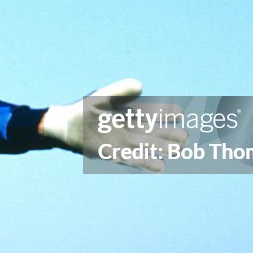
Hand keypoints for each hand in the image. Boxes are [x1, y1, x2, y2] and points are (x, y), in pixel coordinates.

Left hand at [40, 79, 187, 171]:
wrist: (67, 128)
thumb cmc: (84, 110)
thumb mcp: (100, 98)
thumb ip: (118, 91)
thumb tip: (140, 85)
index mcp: (128, 112)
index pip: (152, 112)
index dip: (166, 113)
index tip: (180, 114)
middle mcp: (130, 128)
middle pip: (154, 131)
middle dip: (169, 134)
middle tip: (185, 137)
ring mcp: (124, 142)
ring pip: (147, 146)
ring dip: (161, 148)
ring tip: (176, 152)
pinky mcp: (115, 154)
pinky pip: (134, 159)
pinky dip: (146, 162)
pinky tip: (160, 167)